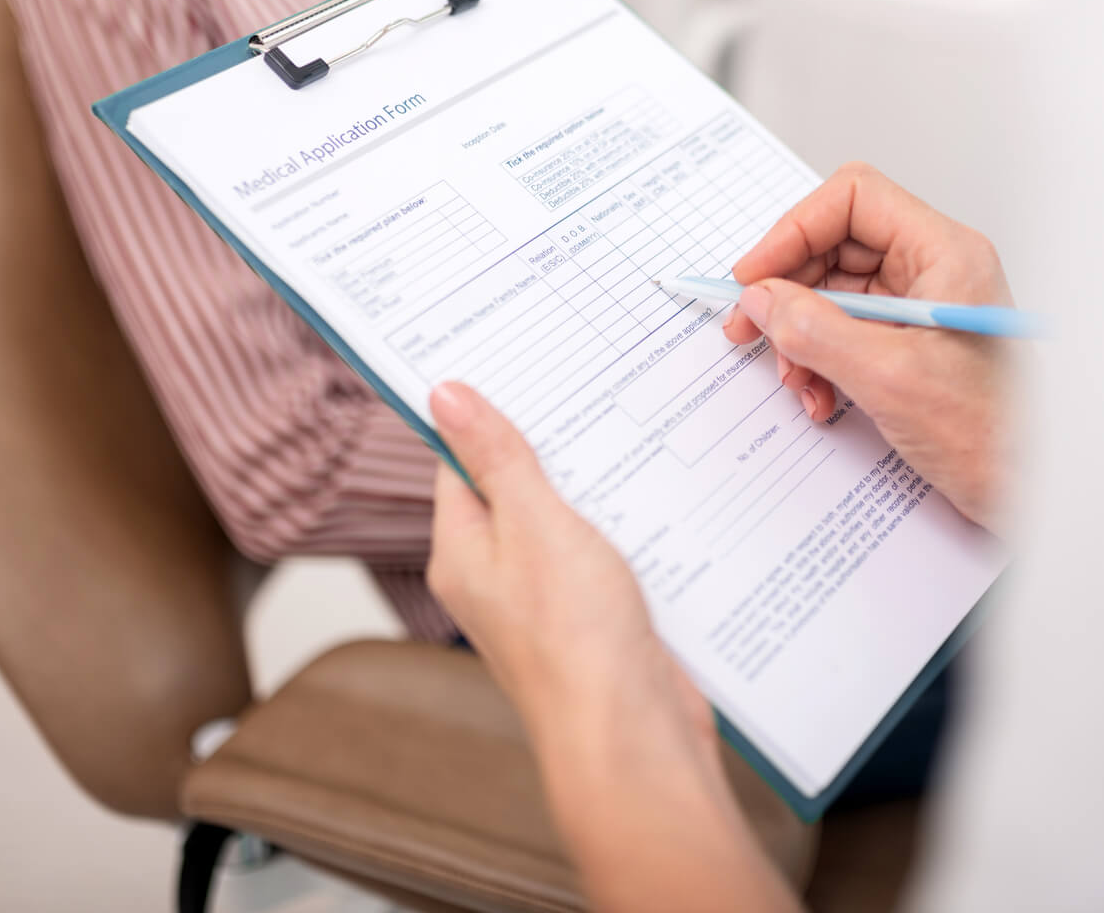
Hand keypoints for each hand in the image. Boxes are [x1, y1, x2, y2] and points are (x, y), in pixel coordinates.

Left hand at [425, 382, 712, 758]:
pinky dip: (629, 528)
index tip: (516, 367)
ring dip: (597, 488)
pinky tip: (658, 503)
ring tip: (632, 438)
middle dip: (552, 446)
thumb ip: (496, 459)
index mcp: (462, 553)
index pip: (458, 464)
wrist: (633, 737)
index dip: (484, 415)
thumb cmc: (575, 641)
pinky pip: (605, 556)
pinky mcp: (596, 620)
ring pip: (566, 522)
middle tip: (587, 389)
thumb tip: (445, 396)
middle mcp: (496, 578)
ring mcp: (548, 602)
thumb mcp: (534, 525)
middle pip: (515, 489)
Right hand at [725, 162, 1013, 530]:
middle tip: (750, 328)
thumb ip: (815, 331)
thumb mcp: (888, 379)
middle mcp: (936, 271)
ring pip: (835, 294)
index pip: (854, 200)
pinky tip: (820, 398)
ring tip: (795, 379)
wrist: (1032, 495)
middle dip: (789, 292)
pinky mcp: (912, 347)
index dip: (794, 230)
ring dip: (801, 336)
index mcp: (946, 254)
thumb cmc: (996, 437)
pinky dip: (820, 362)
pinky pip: (847, 334)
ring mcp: (923, 310)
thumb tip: (762, 300)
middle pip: (837, 247)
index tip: (755, 275)